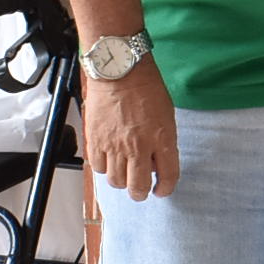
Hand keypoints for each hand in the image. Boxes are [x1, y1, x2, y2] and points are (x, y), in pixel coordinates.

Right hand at [86, 61, 179, 198]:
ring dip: (121, 180)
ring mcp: (115, 145)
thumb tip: (154, 163)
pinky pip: (98, 167)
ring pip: (116, 181)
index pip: (168, 176)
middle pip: (137, 187)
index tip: (161, 190)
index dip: (165, 188)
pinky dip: (104, 167)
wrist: (119, 70)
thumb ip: (163, 142)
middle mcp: (138, 147)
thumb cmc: (146, 88)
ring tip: (123, 171)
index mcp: (162, 139)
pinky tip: (109, 158)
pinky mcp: (95, 140)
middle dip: (140, 193)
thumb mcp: (166, 116)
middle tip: (140, 189)